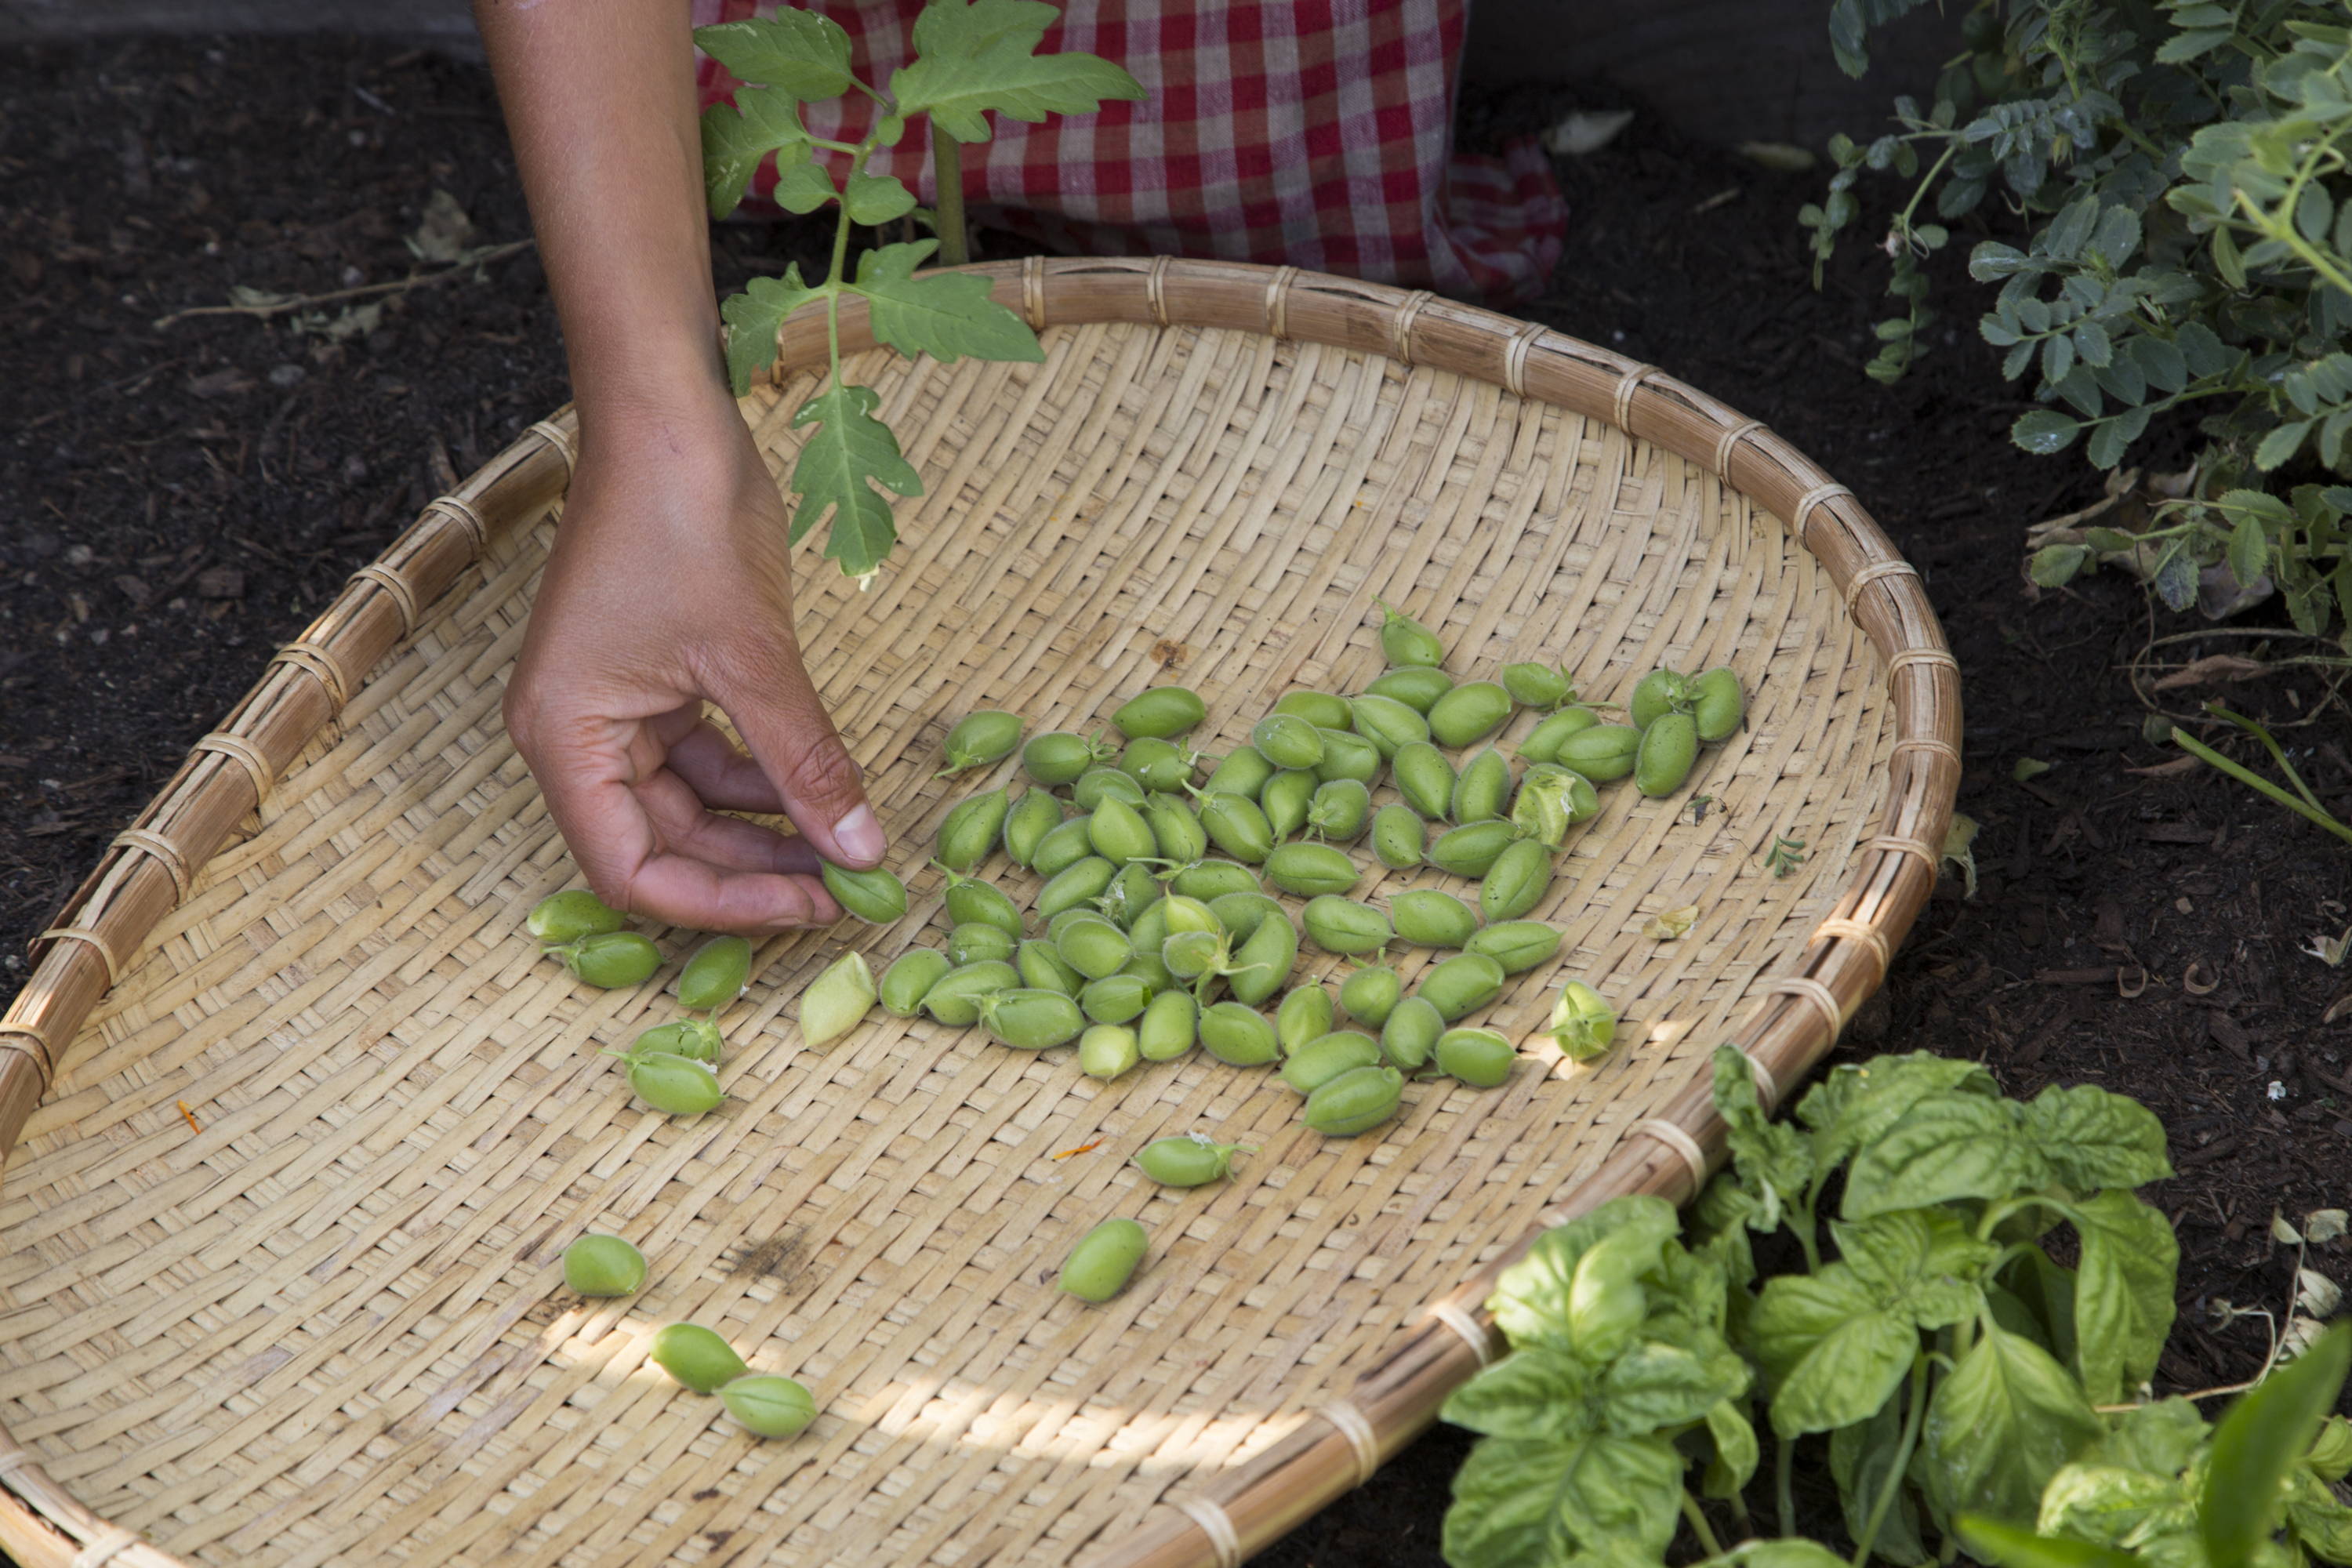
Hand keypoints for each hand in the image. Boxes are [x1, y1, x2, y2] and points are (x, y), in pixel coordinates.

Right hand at [503, 383, 883, 932]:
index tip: (811, 908)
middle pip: (663, 847)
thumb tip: (862, 850)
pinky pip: (706, 757)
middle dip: (756, 870)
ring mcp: (614, 707)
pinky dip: (763, 778)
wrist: (669, 413)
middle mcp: (575, 735)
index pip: (631, 872)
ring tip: (850, 846)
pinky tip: (823, 791)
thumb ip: (803, 761)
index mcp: (565, 738)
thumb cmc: (682, 519)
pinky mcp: (654, 679)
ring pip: (692, 806)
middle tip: (850, 887)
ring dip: (766, 829)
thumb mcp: (753, 656)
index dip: (722, 904)